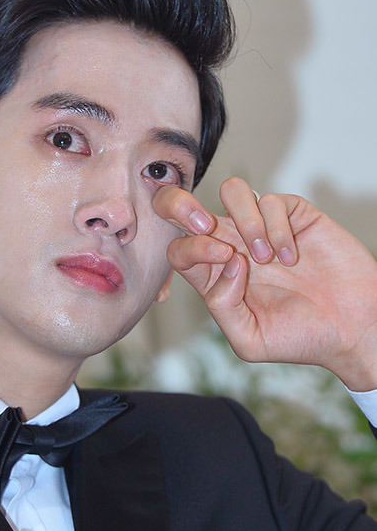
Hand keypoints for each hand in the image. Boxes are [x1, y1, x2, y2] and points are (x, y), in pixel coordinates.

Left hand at [153, 177, 376, 390]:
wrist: (351, 328)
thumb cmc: (299, 337)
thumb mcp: (249, 339)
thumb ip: (222, 307)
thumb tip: (226, 264)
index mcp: (214, 276)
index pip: (179, 249)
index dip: (190, 248)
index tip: (225, 261)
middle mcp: (231, 246)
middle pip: (184, 207)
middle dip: (179, 205)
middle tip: (206, 227)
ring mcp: (260, 228)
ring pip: (231, 191)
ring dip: (245, 222)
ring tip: (266, 257)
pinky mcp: (293, 216)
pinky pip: (272, 201)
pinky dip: (279, 229)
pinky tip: (294, 257)